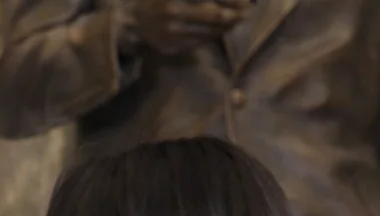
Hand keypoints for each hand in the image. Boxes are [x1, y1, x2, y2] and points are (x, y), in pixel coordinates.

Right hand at [113, 0, 248, 56]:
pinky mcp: (171, 46)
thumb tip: (233, 1)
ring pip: (209, 30)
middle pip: (215, 13)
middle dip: (236, 12)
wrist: (131, 22)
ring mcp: (171, 31)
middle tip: (248, 10)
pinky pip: (200, 42)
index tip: (248, 1)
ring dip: (228, 26)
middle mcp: (173, 11)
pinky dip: (214, 36)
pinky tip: (222, 30)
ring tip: (239, 20)